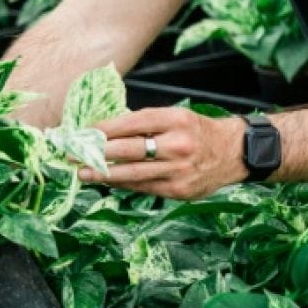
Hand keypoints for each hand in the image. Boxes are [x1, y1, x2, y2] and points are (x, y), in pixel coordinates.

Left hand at [78, 106, 247, 198]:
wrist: (233, 153)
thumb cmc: (198, 131)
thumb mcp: (176, 117)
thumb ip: (145, 123)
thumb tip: (105, 130)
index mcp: (176, 119)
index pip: (133, 122)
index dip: (105, 129)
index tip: (84, 132)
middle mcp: (177, 144)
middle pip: (129, 149)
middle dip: (97, 153)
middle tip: (73, 154)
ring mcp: (179, 170)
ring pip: (133, 173)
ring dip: (103, 174)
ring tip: (82, 173)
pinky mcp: (179, 191)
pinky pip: (144, 187)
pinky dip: (123, 184)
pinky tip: (107, 181)